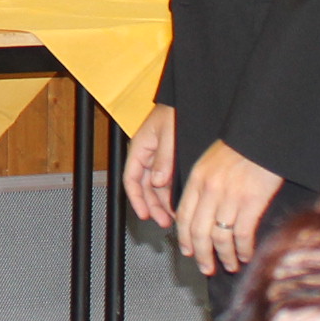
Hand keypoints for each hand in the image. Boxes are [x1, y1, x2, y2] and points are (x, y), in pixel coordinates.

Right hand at [123, 103, 177, 228]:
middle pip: (143, 187)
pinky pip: (166, 180)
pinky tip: (178, 203)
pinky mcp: (169, 160)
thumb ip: (163, 159)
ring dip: (162, 202)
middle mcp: (146, 155)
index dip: (136, 199)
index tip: (144, 214)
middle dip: (152, 206)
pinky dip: (170, 193)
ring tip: (173, 217)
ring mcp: (157, 158)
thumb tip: (157, 182)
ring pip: (155, 186)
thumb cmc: (175, 110)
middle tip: (163, 221)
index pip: (131, 179)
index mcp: (140, 148)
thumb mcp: (169, 134)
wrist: (188, 98)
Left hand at [174, 138, 287, 275]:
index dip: (185, 239)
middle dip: (202, 255)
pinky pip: (242, 235)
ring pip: (220, 238)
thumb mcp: (209, 163)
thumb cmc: (239, 149)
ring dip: (224, 256)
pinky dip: (243, 249)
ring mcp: (230, 198)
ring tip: (229, 265)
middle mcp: (210, 191)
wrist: (261, 137)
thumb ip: (201, 186)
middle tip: (207, 268)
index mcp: (197, 180)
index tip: (189, 252)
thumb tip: (197, 214)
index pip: (184, 217)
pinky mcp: (251, 202)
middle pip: (199, 233)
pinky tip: (246, 255)